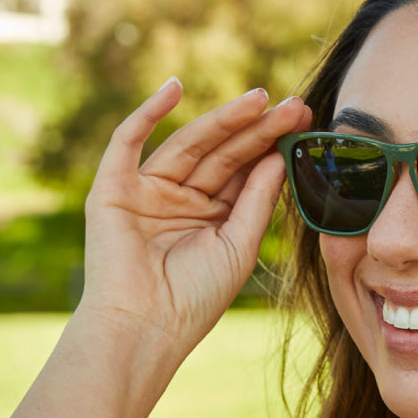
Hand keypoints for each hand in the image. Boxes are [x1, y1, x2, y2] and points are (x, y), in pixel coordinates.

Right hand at [76, 78, 310, 349]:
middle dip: (257, 128)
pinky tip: (175, 88)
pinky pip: (128, 142)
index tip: (304, 120)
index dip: (271, 145)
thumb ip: (257, 199)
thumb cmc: (195, 299)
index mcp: (212, 215)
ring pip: (189, 145)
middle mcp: (181, 199)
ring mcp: (147, 191)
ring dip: (222, 120)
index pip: (244, 170)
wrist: (145, 329)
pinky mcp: (113, 189)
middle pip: (223, 153)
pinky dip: (147, 113)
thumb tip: (278, 156)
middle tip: (293, 104)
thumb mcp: (239, 245)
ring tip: (259, 99)